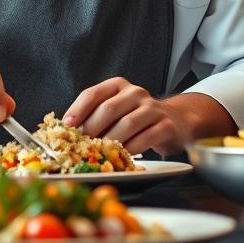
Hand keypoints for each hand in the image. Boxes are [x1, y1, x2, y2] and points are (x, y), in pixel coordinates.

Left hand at [61, 77, 191, 155]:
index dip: (78, 110)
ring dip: (111, 142)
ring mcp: (152, 107)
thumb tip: (68, 133)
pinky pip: (145, 138)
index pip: (93, 94)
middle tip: (81, 146)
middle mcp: (135, 92)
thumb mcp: (116, 111)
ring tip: (100, 154)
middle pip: (108, 109)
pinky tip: (123, 157)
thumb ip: (95, 117)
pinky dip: (131, 149)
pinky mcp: (165, 125)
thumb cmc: (136, 118)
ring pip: (126, 124)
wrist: (175, 121)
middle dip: (92, 129)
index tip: (68, 125)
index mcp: (117, 85)